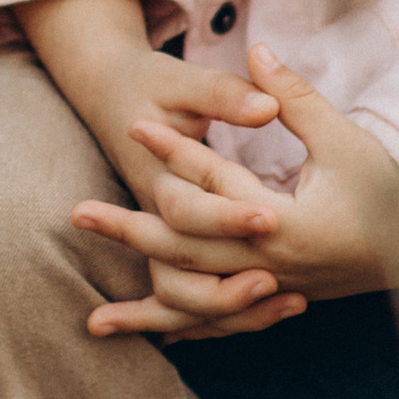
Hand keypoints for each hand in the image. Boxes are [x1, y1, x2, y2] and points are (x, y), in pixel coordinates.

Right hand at [15, 0, 297, 331]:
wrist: (104, 94)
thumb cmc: (146, 84)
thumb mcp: (182, 83)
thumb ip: (225, 94)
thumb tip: (266, 106)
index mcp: (157, 176)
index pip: (191, 212)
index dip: (230, 217)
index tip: (270, 220)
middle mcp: (158, 215)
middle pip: (189, 268)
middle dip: (237, 287)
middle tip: (286, 287)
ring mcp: (161, 238)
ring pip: (184, 300)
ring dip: (233, 309)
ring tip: (294, 302)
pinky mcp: (172, 249)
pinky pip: (192, 302)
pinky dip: (227, 315)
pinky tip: (279, 308)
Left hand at [77, 41, 398, 339]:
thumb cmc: (393, 183)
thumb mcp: (345, 137)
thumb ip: (294, 98)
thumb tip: (257, 47)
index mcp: (287, 224)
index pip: (214, 184)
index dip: (173, 149)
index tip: (133, 124)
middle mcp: (274, 267)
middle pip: (185, 252)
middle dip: (129, 233)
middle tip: (76, 213)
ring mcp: (276, 292)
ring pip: (198, 306)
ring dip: (145, 311)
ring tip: (92, 319)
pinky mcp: (282, 301)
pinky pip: (225, 325)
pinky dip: (188, 329)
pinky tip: (154, 335)